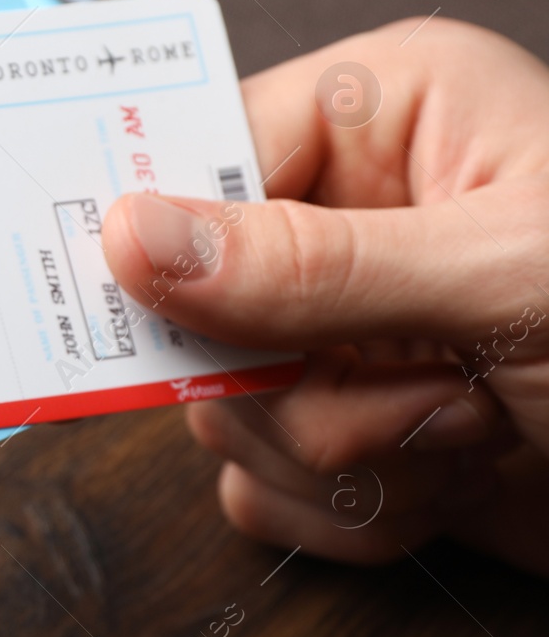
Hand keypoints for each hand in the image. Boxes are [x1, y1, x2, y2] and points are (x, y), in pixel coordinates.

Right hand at [102, 17, 548, 575]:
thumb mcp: (505, 280)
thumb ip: (310, 264)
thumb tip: (131, 236)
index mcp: (381, 120)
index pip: (199, 157)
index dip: (164, 238)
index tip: (151, 309)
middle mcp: (346, 219)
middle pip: (191, 305)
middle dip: (294, 381)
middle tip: (413, 383)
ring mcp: (341, 335)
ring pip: (220, 413)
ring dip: (340, 456)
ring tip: (465, 431)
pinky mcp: (347, 433)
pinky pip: (257, 489)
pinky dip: (344, 516)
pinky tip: (443, 486)